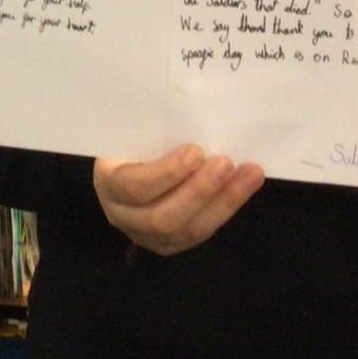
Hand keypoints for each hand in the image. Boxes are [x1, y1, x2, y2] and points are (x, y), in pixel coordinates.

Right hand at [92, 144, 264, 257]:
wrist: (124, 167)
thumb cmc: (130, 141)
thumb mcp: (131, 133)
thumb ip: (153, 132)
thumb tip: (190, 114)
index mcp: (108, 184)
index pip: (133, 187)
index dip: (166, 173)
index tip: (195, 151)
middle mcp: (124, 216)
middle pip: (162, 217)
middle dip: (199, 191)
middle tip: (226, 163)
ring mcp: (147, 236)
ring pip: (188, 230)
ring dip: (224, 202)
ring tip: (249, 175)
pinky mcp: (172, 244)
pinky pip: (202, 232)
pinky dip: (226, 208)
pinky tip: (245, 186)